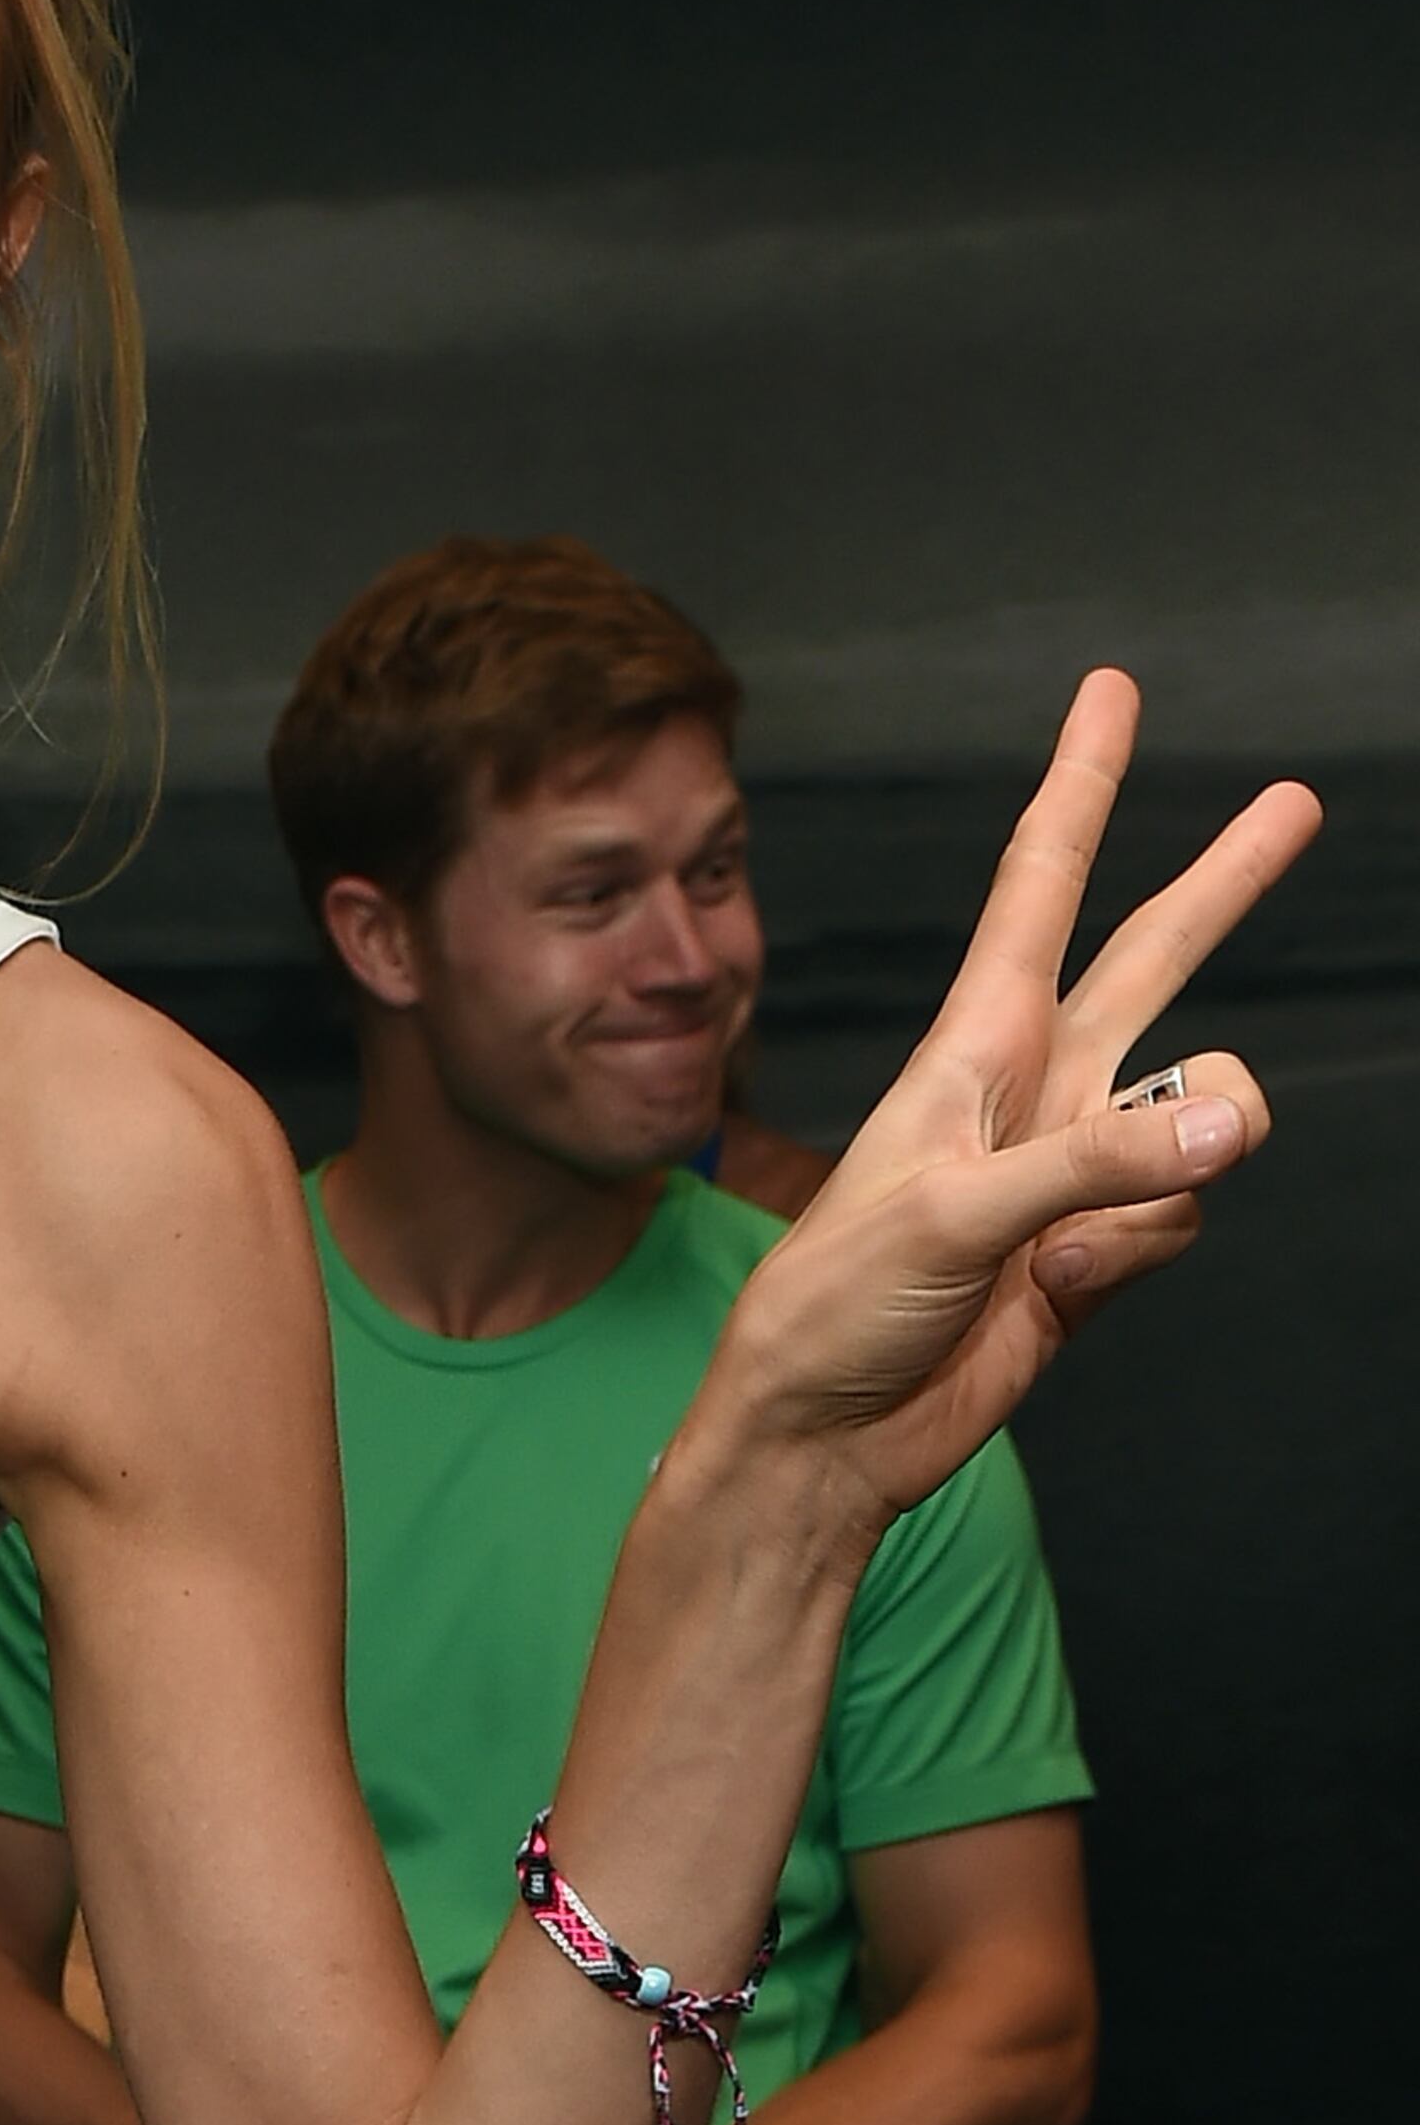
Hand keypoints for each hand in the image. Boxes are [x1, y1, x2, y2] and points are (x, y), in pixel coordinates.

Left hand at [703, 674, 1315, 1527]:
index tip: (1109, 691)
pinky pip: (1178, 1218)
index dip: (1081, 785)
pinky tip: (1062, 1287)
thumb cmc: (839, 1305)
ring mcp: (1071, 1167)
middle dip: (1224, 882)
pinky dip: (1138, 1254)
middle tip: (1296, 799)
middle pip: (1154, 958)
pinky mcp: (1096, 1246)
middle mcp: (1032, 1087)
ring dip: (1170, 1175)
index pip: (1040, 886)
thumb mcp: (953, 1216)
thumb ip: (1099, 1165)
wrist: (827, 1434)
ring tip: (1066, 1243)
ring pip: (1199, 1123)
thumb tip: (1233, 1124)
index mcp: (974, 1043)